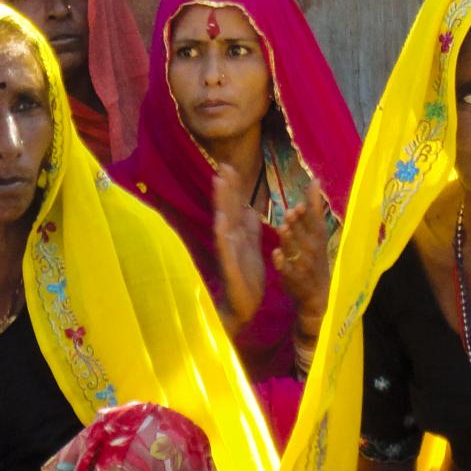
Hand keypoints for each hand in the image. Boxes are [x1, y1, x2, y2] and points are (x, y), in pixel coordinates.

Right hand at [212, 157, 266, 333]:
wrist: (244, 304)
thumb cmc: (247, 276)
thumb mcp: (252, 246)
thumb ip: (251, 228)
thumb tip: (250, 207)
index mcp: (238, 234)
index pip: (235, 205)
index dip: (233, 187)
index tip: (230, 166)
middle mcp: (230, 238)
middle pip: (227, 208)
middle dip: (226, 187)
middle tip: (223, 165)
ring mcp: (228, 251)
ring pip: (224, 221)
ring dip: (221, 202)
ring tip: (219, 182)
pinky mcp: (229, 265)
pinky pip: (225, 247)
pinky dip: (222, 233)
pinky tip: (221, 220)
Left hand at [273, 180, 331, 336]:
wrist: (317, 296)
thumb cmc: (314, 259)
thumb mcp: (316, 235)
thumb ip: (313, 209)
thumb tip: (314, 181)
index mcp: (319, 239)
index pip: (317, 222)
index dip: (312, 209)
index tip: (305, 195)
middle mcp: (314, 252)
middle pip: (307, 236)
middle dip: (300, 223)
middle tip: (291, 210)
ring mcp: (306, 268)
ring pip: (298, 253)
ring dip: (291, 240)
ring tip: (282, 228)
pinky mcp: (297, 282)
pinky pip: (290, 273)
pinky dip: (284, 265)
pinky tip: (276, 255)